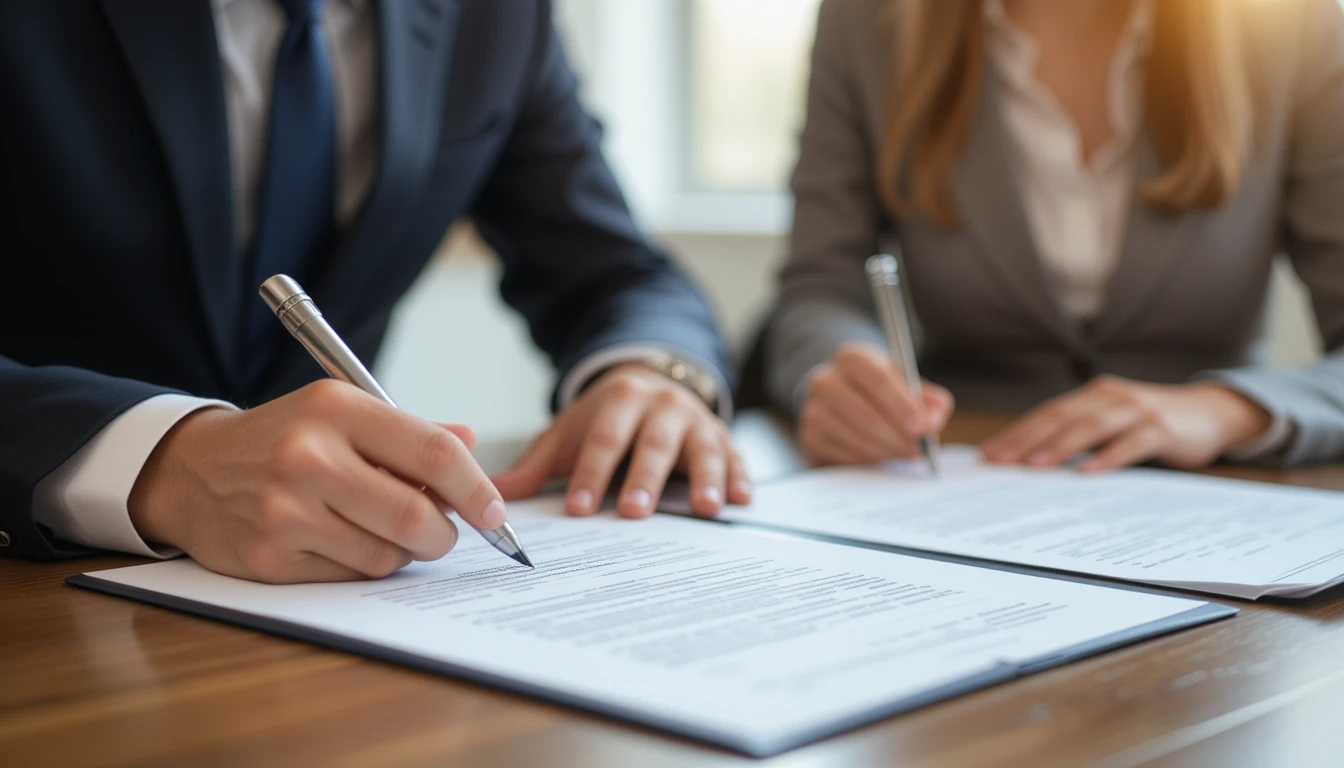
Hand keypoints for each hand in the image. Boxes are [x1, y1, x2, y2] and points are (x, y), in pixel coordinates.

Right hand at [128, 380, 506, 583]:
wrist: (191, 470)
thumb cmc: (284, 439)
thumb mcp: (341, 414)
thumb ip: (409, 431)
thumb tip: (469, 441)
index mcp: (336, 408)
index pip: (432, 451)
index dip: (475, 487)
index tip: (494, 510)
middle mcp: (308, 456)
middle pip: (416, 513)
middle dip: (444, 533)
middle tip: (443, 532)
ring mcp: (285, 510)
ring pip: (387, 554)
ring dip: (402, 552)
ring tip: (381, 529)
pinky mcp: (269, 557)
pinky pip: (349, 575)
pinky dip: (361, 565)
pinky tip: (341, 542)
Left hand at [492, 364, 750, 518]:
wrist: (651, 383)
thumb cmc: (605, 420)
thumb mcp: (569, 433)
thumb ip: (536, 466)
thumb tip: (495, 495)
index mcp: (620, 399)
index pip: (603, 440)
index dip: (592, 474)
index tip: (580, 509)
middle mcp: (662, 405)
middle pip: (652, 444)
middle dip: (644, 478)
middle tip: (635, 511)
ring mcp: (696, 420)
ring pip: (702, 449)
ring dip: (705, 479)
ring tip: (706, 508)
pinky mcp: (722, 437)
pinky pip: (735, 457)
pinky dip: (740, 478)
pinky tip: (740, 501)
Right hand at [799, 342, 954, 465]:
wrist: (840, 396)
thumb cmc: (878, 390)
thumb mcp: (903, 381)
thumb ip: (927, 397)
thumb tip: (936, 416)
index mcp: (851, 358)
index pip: (879, 380)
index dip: (904, 406)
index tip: (924, 427)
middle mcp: (825, 380)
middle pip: (868, 415)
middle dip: (899, 437)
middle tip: (919, 449)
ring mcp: (813, 410)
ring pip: (858, 439)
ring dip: (888, 451)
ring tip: (906, 453)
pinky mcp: (810, 437)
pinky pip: (846, 456)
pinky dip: (870, 460)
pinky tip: (883, 456)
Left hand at [980, 376, 1272, 471]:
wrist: (1211, 413)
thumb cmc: (1151, 423)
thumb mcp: (1113, 423)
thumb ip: (1081, 436)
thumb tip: (1032, 462)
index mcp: (1093, 395)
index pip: (1047, 413)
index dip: (1017, 432)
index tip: (990, 453)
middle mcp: (1111, 397)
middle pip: (1062, 417)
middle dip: (1027, 438)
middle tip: (1000, 460)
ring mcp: (1137, 410)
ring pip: (1092, 426)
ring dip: (1061, 445)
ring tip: (1035, 465)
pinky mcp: (1162, 429)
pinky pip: (1132, 442)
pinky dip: (1109, 456)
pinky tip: (1089, 471)